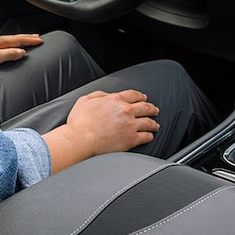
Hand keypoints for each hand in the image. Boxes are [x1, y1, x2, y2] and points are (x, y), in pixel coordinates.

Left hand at [0, 33, 42, 77]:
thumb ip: (9, 54)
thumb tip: (21, 52)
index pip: (18, 39)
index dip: (30, 40)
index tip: (40, 39)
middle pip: (14, 37)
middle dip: (26, 37)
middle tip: (36, 37)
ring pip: (7, 40)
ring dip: (17, 40)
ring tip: (24, 40)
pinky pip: (0, 43)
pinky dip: (8, 43)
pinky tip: (7, 46)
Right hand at [43, 89, 159, 172]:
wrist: (81, 139)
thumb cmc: (80, 122)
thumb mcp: (85, 100)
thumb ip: (99, 95)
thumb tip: (107, 96)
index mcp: (115, 99)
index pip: (134, 95)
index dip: (140, 96)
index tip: (144, 98)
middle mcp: (126, 110)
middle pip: (145, 107)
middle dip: (151, 108)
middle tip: (155, 110)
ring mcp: (130, 125)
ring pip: (148, 122)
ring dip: (153, 123)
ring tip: (155, 125)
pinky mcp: (131, 139)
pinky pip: (146, 136)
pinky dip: (149, 135)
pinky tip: (150, 136)